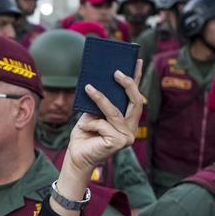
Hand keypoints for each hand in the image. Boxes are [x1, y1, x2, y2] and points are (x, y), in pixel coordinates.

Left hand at [66, 60, 144, 176]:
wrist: (76, 155)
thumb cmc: (84, 134)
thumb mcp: (92, 112)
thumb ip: (99, 101)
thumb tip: (99, 81)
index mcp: (127, 119)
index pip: (134, 97)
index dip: (137, 79)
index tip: (137, 60)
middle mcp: (131, 128)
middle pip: (136, 102)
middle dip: (127, 84)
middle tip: (116, 71)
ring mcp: (127, 136)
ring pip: (115, 111)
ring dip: (100, 99)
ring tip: (89, 88)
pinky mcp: (119, 142)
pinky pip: (103, 124)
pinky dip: (91, 123)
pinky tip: (84, 127)